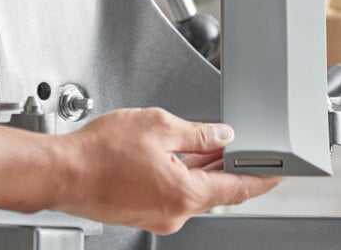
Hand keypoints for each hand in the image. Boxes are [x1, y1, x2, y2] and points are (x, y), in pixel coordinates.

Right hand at [50, 108, 280, 233]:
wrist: (62, 171)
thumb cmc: (100, 152)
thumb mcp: (159, 126)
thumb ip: (197, 133)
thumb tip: (221, 136)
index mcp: (184, 193)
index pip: (237, 188)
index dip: (261, 179)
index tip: (278, 174)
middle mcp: (173, 212)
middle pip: (214, 187)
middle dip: (228, 165)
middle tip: (242, 147)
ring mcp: (157, 214)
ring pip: (192, 187)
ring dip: (203, 166)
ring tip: (209, 144)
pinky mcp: (142, 210)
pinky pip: (173, 190)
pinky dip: (182, 172)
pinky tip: (180, 154)